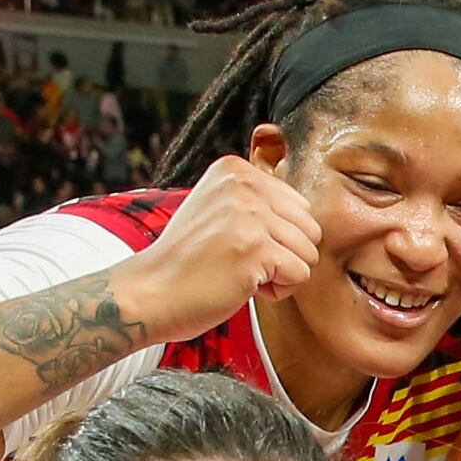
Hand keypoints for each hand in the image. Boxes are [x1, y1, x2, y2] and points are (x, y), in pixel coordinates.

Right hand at [104, 153, 319, 340]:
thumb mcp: (217, 208)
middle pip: (310, 228)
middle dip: (285, 254)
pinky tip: (243, 286)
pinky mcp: (256, 249)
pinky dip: (278, 291)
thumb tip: (307, 211)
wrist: (150, 292)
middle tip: (242, 262)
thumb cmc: (187, 260)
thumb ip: (257, 200)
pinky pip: (301, 275)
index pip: (298, 205)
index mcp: (235, 169)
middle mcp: (243, 184)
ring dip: (281, 274)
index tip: (236, 242)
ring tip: (240, 272)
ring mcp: (250, 215)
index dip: (276, 235)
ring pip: (308, 253)